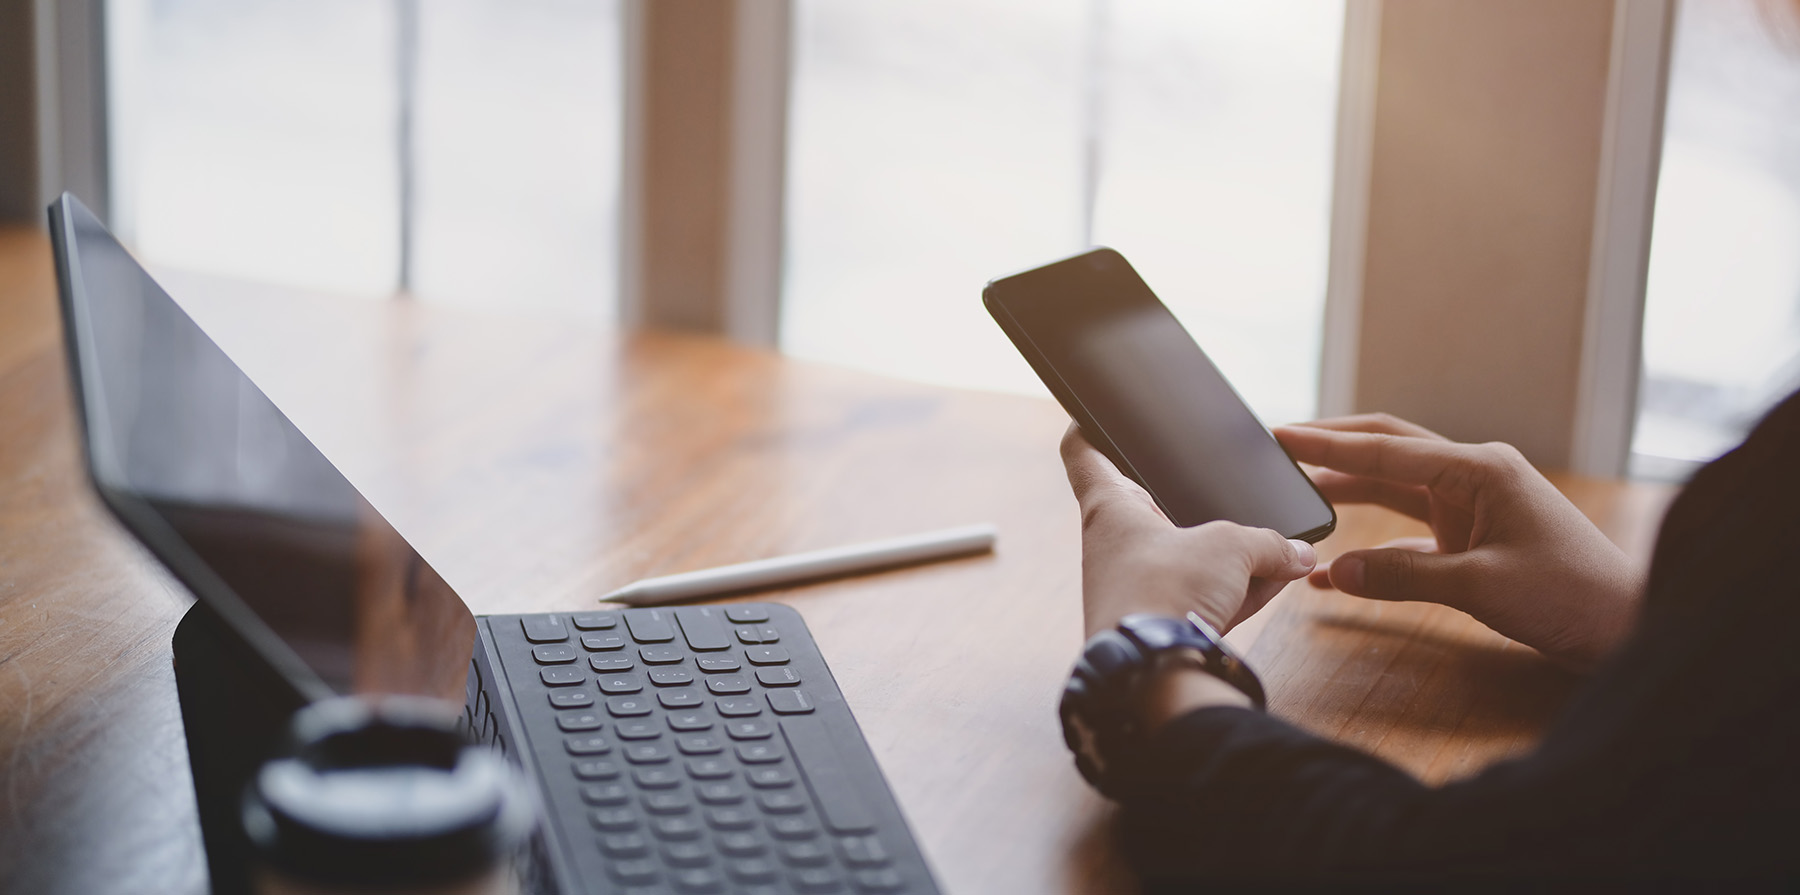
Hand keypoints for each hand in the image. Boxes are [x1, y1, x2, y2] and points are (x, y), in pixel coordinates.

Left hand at [1060, 424, 1316, 638]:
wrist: (1153, 676)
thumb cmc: (1167, 595)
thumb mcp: (1232, 549)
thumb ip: (1269, 543)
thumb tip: (1300, 554)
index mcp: (1108, 510)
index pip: (1084, 453)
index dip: (1090, 426)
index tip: (1095, 413)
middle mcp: (1112, 547)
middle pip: (1150, 506)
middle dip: (1193, 503)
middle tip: (1227, 492)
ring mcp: (1133, 588)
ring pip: (1184, 558)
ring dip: (1227, 557)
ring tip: (1275, 553)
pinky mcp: (1157, 625)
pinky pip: (1198, 596)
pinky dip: (1232, 591)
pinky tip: (1272, 586)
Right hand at [1273, 414, 1643, 668]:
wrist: (1624, 627)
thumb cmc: (1570, 596)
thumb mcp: (1480, 585)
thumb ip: (1404, 576)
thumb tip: (1337, 572)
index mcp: (1480, 469)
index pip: (1387, 449)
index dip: (1328, 444)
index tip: (1280, 434)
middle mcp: (1475, 476)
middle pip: (1389, 449)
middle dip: (1334, 448)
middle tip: (1281, 447)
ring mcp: (1475, 505)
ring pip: (1395, 486)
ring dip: (1349, 491)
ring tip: (1298, 494)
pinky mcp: (1474, 537)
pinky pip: (1409, 533)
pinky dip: (1374, 547)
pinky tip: (1338, 571)